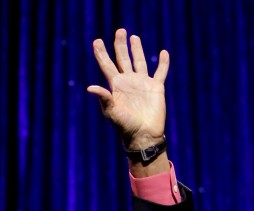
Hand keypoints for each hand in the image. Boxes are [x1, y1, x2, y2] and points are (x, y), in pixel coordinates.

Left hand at [87, 28, 167, 148]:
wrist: (143, 136)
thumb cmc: (125, 127)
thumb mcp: (112, 112)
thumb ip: (104, 98)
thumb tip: (90, 87)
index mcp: (116, 87)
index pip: (107, 66)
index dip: (101, 54)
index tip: (96, 41)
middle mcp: (128, 82)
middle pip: (123, 59)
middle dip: (120, 45)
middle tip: (119, 31)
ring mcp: (142, 84)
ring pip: (139, 62)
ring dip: (137, 50)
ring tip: (133, 37)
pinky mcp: (156, 88)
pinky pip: (160, 72)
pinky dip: (163, 62)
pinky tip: (163, 53)